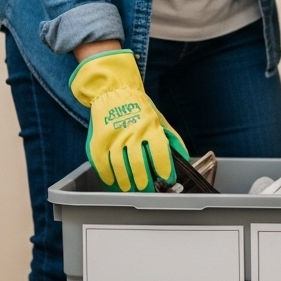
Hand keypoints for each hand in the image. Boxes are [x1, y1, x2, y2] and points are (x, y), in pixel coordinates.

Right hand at [69, 49, 188, 191]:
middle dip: (145, 182)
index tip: (167, 179)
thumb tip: (183, 158)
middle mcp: (131, 133)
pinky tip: (115, 183)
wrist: (113, 90)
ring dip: (127, 183)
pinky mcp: (97, 141)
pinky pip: (102, 165)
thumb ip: (172, 139)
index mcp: (150, 126)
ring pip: (119, 168)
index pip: (159, 153)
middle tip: (147, 190)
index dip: (164, 169)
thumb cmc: (139, 107)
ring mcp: (112, 138)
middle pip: (138, 165)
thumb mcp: (159, 119)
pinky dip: (109, 178)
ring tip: (132, 188)